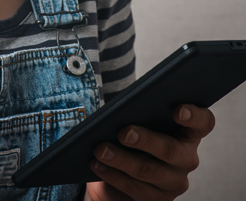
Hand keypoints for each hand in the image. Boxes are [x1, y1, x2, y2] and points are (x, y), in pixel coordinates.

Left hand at [85, 104, 214, 200]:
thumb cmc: (129, 138)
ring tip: (101, 150)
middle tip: (124, 132)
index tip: (177, 110)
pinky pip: (135, 188)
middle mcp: (186, 158)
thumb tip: (119, 112)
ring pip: (149, 171)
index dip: (194, 116)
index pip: (203, 123)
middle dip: (146, 140)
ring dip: (121, 160)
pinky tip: (97, 165)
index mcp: (187, 133)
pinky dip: (112, 174)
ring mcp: (174, 182)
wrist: (118, 173)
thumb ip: (136, 114)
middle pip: (172, 150)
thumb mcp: (135, 122)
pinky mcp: (158, 199)